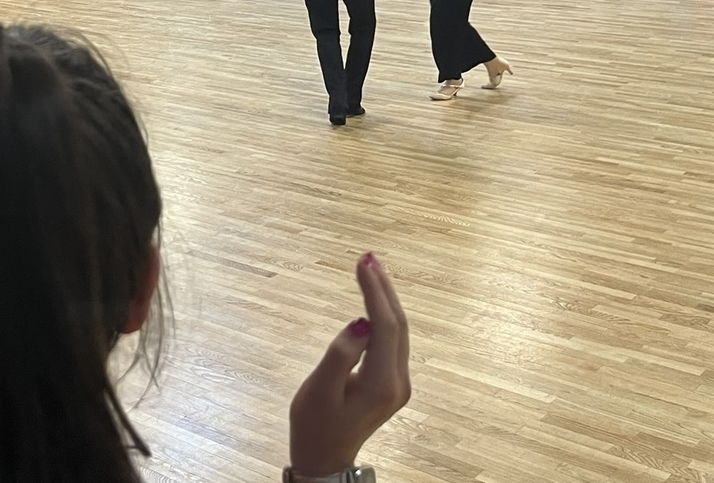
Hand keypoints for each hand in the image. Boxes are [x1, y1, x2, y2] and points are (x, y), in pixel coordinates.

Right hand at [289, 253, 410, 476]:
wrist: (325, 458)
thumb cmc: (315, 424)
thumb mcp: (319, 390)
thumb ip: (340, 355)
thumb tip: (361, 322)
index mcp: (381, 384)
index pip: (385, 326)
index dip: (375, 291)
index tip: (362, 262)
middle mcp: (398, 383)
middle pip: (398, 325)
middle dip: (384, 288)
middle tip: (368, 256)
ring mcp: (398, 384)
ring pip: (399, 331)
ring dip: (386, 299)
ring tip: (370, 268)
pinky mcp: (392, 383)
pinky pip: (394, 341)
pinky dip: (385, 315)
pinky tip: (374, 299)